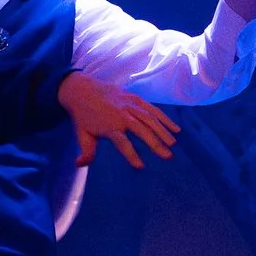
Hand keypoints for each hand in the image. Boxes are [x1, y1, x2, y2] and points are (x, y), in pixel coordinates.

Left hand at [57, 73, 179, 169]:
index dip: (131, 154)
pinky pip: (153, 109)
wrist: (81, 89)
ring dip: (163, 131)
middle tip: (168, 157)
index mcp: (109, 126)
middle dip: (156, 144)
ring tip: (173, 144)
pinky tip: (175, 128)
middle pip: (141, 130)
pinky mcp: (135, 98)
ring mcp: (130, 105)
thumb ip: (86, 151)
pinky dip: (165, 118)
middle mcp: (122, 115)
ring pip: (150, 119)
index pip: (122, 142)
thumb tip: (79, 164)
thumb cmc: (83, 116)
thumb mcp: (82, 135)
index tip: (140, 166)